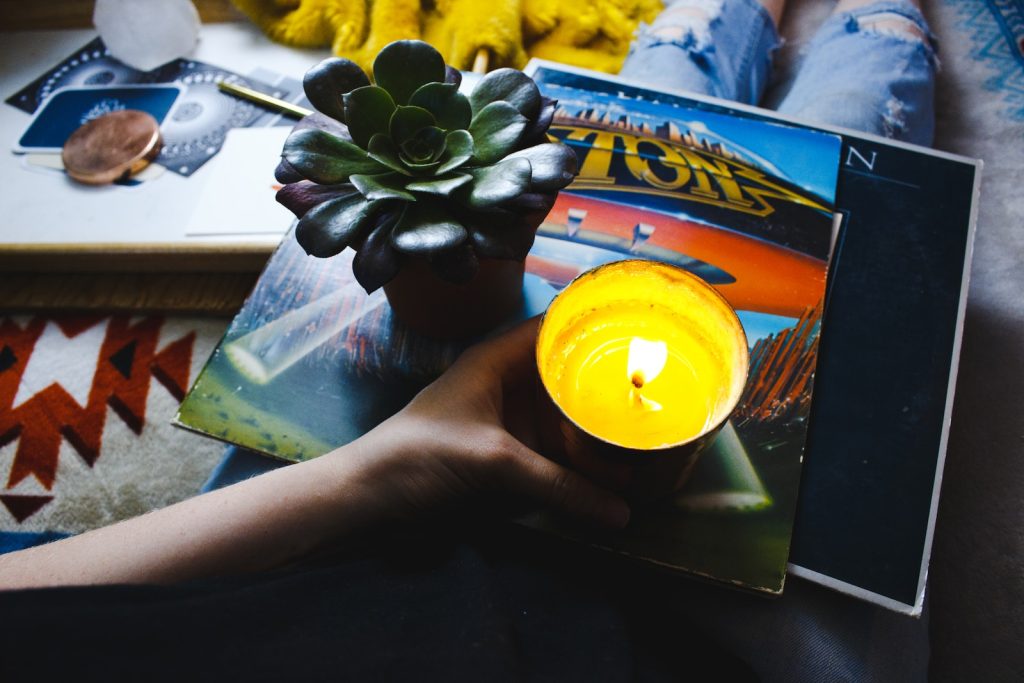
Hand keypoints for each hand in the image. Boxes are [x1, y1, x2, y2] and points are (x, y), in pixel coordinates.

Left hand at [343, 317, 630, 528]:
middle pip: (565, 372)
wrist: (368, 497)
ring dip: (594, 422)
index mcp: (497, 359)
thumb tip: (624, 512)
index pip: (555, 327)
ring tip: (650, 424)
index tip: (645, 329)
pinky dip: (578, 455)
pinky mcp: (506, 453)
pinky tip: (614, 463)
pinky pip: (552, 448)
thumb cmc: (420, 456)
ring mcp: (507, 419)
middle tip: (664, 384)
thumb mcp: (493, 462)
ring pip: (562, 413)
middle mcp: (507, 382)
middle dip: (606, 380)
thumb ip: (559, 484)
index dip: (596, 324)